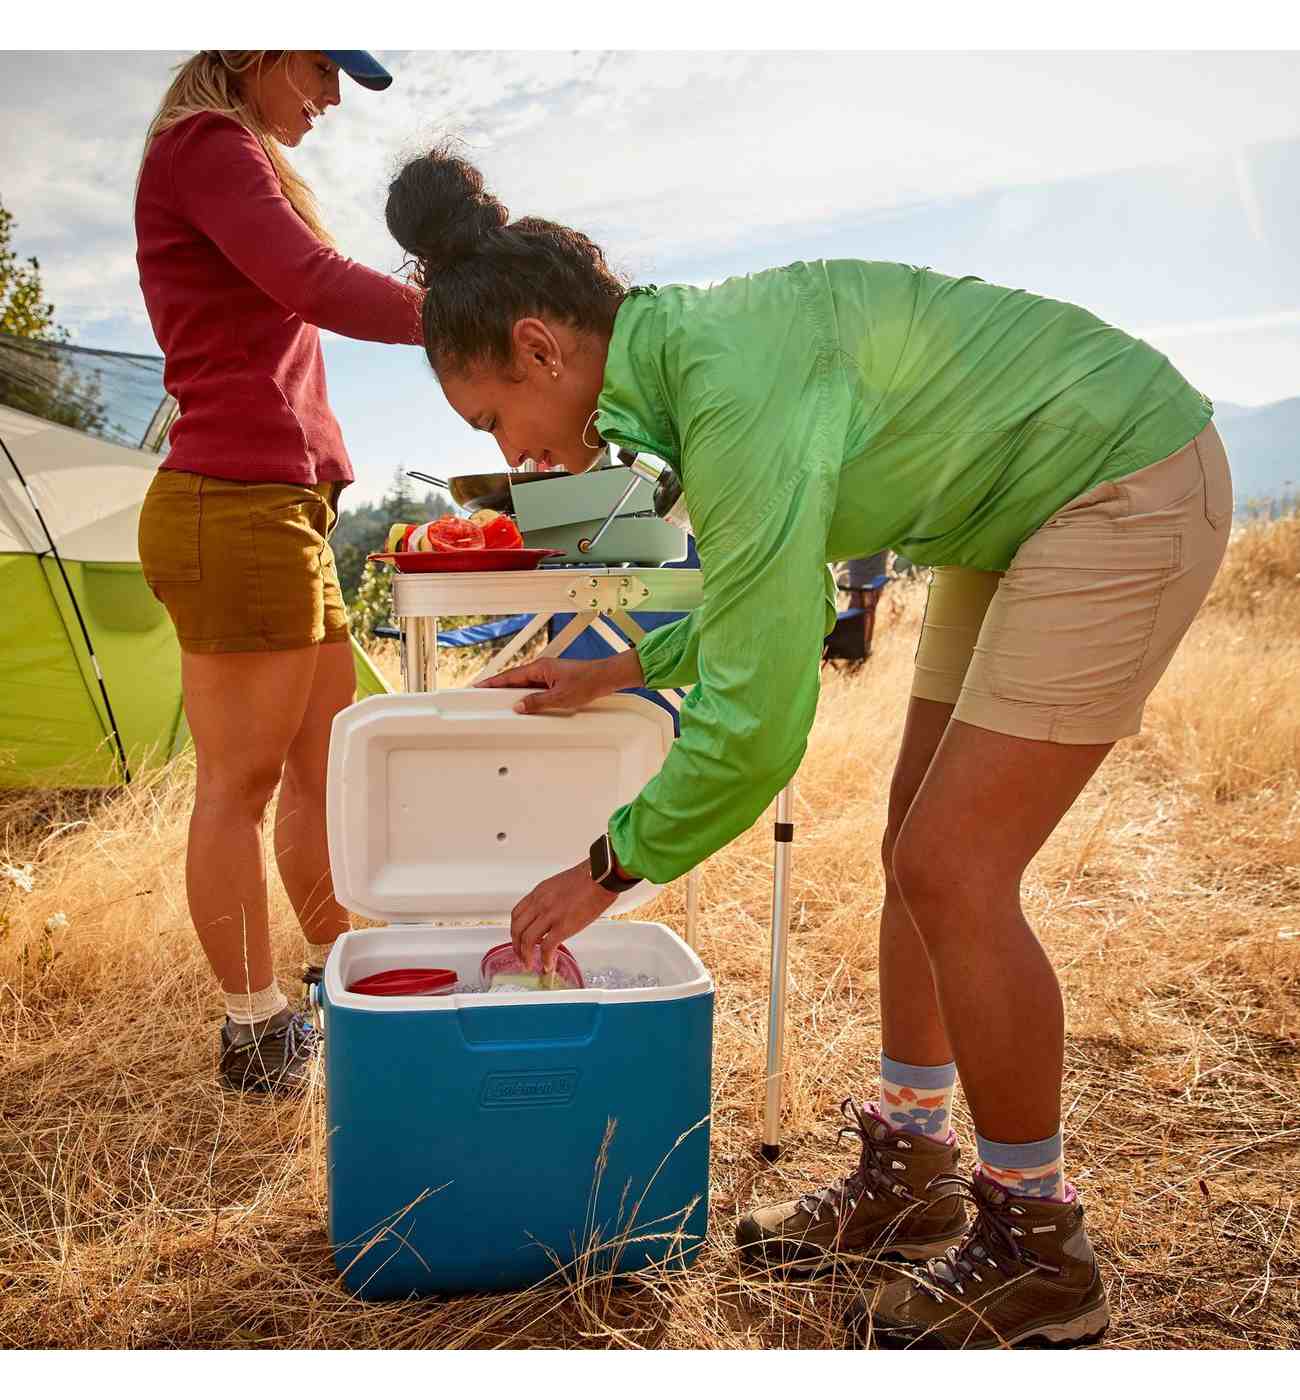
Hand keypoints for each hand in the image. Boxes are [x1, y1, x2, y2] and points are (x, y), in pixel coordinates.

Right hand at [475, 651, 643, 714]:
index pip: (510, 676)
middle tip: (485, 698)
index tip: (479, 686)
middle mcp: (542, 669)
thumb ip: (537, 702)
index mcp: (539, 668)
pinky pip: (535, 688)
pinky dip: (527, 696)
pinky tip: (526, 705)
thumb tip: (520, 706)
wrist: (606, 677)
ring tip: (503, 705)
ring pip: (525, 685)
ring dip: (514, 693)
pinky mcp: (555, 680)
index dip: (493, 682)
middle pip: (515, 680)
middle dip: (500, 689)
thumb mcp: (559, 697)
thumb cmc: (587, 682)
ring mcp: (548, 674)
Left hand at [511, 860, 617, 972]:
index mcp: (539, 892)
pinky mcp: (563, 926)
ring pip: (527, 940)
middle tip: (520, 956)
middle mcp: (540, 904)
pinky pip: (547, 947)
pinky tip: (548, 965)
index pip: (517, 914)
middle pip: (517, 929)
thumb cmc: (589, 877)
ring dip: (526, 956)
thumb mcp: (560, 884)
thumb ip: (551, 899)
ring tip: (530, 964)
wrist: (602, 876)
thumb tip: (551, 915)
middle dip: (516, 946)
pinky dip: (545, 959)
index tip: (518, 939)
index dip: (515, 930)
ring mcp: (550, 915)